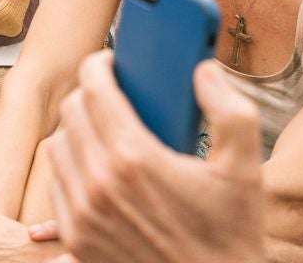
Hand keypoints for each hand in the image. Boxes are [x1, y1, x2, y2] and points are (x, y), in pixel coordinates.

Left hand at [24, 53, 264, 262]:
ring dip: (77, 132)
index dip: (99, 65)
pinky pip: (57, 185)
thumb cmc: (230, 235)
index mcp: (135, 158)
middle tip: (113, 97)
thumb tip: (203, 72)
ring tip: (105, 133)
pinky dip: (72, 169)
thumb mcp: (246, 171)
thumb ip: (231, 112)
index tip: (111, 63)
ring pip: (57, 146)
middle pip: (72, 112)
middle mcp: (100, 183)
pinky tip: (97, 170)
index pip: (94, 88)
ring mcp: (83, 213)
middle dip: (90, 95)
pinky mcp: (76, 238)